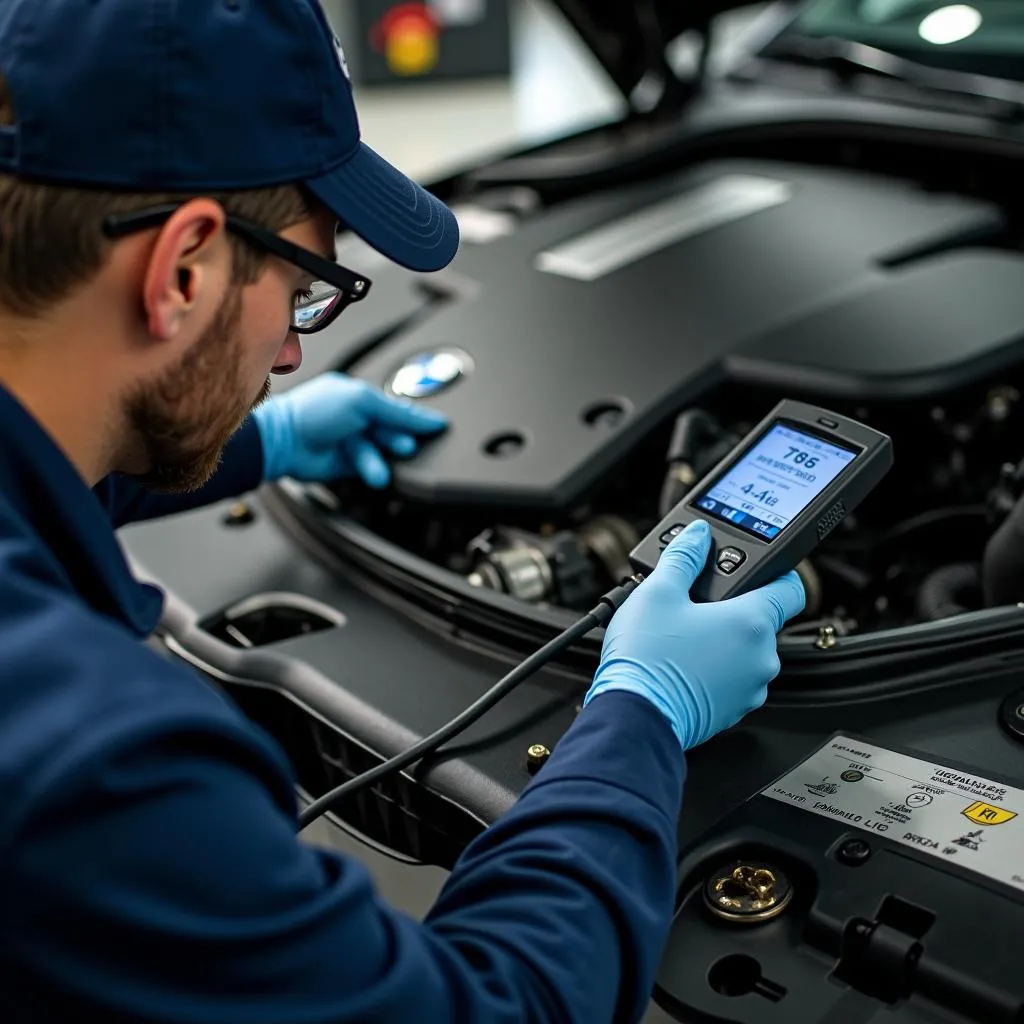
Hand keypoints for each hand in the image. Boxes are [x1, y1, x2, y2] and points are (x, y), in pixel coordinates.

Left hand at [252, 372, 447, 486]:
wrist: (284, 441)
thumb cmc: (312, 412)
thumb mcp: (361, 401)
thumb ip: (397, 411)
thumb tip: (429, 419)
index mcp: (361, 396)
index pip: (398, 407)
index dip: (418, 418)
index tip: (438, 426)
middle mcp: (358, 419)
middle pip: (394, 432)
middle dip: (398, 440)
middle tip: (401, 446)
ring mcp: (353, 442)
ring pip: (382, 453)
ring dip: (381, 460)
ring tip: (378, 468)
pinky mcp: (348, 465)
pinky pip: (371, 469)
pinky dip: (373, 471)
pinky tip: (374, 474)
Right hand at [584, 520, 804, 749]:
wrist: (634, 717)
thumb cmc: (648, 660)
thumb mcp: (657, 592)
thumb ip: (683, 557)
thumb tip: (697, 535)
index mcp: (753, 622)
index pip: (792, 588)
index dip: (775, 573)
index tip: (756, 571)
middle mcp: (762, 658)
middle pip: (761, 620)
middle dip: (731, 611)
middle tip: (694, 608)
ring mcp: (750, 689)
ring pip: (745, 652)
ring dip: (722, 642)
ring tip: (682, 639)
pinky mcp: (733, 712)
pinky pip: (732, 680)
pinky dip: (714, 670)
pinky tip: (682, 665)